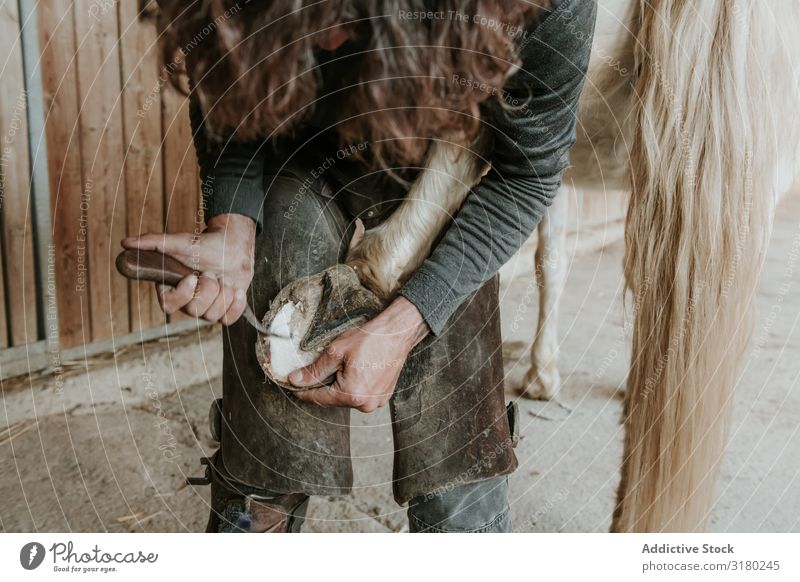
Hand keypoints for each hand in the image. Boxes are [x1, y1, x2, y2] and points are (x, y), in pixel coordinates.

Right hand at [121, 214, 255, 324]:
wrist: (232, 247)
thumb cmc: (205, 245)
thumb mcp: (180, 242)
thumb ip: (154, 243)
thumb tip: (126, 243)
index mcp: (173, 289)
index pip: (168, 305)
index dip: (182, 294)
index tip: (193, 277)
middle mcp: (187, 302)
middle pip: (195, 311)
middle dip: (208, 289)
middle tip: (212, 273)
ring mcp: (206, 309)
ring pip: (212, 315)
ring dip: (223, 292)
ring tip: (225, 278)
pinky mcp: (224, 312)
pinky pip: (228, 320)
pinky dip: (235, 305)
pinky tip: (237, 290)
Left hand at [290, 297, 428, 411]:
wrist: (397, 333)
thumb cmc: (369, 340)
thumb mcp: (335, 352)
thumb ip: (314, 370)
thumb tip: (295, 380)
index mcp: (351, 395)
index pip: (318, 398)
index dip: (303, 391)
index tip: (292, 386)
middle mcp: (365, 404)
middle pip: (333, 399)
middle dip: (324, 385)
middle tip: (318, 368)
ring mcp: (376, 402)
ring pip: (347, 397)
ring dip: (340, 385)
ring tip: (342, 365)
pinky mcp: (383, 397)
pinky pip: (360, 395)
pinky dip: (354, 385)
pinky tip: (356, 369)